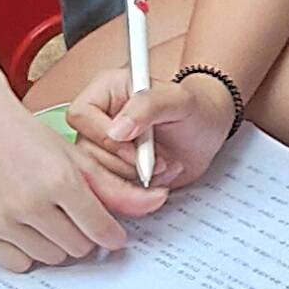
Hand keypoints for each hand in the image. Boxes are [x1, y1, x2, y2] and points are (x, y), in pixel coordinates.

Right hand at [0, 110, 164, 271]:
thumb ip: (117, 189)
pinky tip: (24, 226)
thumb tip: (158, 202)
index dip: (111, 234)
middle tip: (70, 214)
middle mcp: (30, 202)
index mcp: (59, 179)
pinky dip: (27, 252)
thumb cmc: (31, 141)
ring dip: (55, 243)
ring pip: (51, 258)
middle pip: (78, 248)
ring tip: (45, 215)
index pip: (101, 230)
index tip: (110, 232)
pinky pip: (20, 264)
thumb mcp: (78, 160)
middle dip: (81, 234)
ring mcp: (3, 219)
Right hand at [69, 63, 239, 194]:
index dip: (104, 136)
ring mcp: (103, 151)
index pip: (81, 116)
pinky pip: (111, 195)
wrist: (207, 134)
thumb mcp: (177, 100)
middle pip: (85, 154)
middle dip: (125, 166)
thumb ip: (147, 105)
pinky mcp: (113, 174)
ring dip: (135, 181)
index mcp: (104, 92)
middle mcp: (98, 122)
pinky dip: (138, 196)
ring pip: (96, 178)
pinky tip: (160, 180)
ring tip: (165, 166)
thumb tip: (116, 131)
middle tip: (160, 163)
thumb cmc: (195, 108)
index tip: (134, 146)